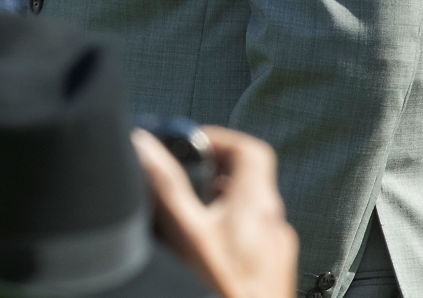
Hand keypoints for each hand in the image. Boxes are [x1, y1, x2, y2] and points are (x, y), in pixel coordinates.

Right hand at [133, 125, 296, 297]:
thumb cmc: (224, 288)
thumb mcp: (185, 232)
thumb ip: (165, 185)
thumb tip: (145, 144)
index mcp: (257, 203)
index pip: (250, 149)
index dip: (219, 139)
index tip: (192, 146)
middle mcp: (275, 223)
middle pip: (248, 179)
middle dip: (212, 175)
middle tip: (183, 182)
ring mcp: (277, 250)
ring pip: (249, 212)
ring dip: (221, 207)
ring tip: (190, 219)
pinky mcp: (274, 272)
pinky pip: (253, 239)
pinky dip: (230, 235)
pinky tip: (208, 254)